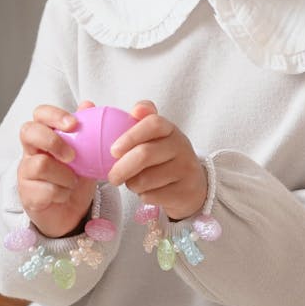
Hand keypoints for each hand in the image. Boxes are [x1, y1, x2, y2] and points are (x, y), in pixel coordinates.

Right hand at [17, 100, 96, 238]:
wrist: (72, 213)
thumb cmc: (75, 178)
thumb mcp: (87, 154)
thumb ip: (87, 131)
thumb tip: (88, 104)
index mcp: (44, 136)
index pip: (40, 114)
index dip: (54, 115)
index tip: (73, 124)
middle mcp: (30, 151)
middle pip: (28, 132)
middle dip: (53, 140)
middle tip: (72, 156)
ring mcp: (25, 173)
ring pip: (40, 165)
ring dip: (65, 175)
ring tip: (73, 182)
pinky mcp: (27, 195)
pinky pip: (45, 191)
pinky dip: (62, 193)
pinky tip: (65, 195)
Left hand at [108, 101, 206, 220]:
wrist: (192, 184)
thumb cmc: (164, 157)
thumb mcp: (155, 136)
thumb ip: (142, 119)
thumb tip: (136, 109)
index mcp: (170, 129)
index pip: (153, 123)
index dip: (131, 135)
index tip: (113, 150)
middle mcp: (181, 146)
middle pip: (144, 154)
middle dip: (122, 168)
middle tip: (112, 177)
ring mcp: (186, 169)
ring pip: (145, 179)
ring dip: (132, 184)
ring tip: (134, 182)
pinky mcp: (186, 191)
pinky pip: (153, 196)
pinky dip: (143, 196)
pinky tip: (148, 192)